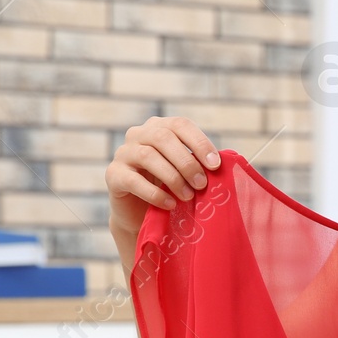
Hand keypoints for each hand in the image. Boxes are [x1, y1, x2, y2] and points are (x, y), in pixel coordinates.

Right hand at [105, 116, 220, 234]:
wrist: (142, 213)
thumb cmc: (170, 188)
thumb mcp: (186, 172)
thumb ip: (200, 163)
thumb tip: (224, 165)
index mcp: (159, 127)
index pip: (180, 124)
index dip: (199, 142)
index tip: (216, 165)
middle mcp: (138, 134)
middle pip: (163, 138)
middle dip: (187, 162)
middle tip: (202, 184)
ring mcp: (123, 153)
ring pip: (148, 156)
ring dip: (173, 177)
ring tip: (188, 196)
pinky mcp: (113, 175)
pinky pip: (134, 180)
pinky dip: (155, 193)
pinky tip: (170, 204)